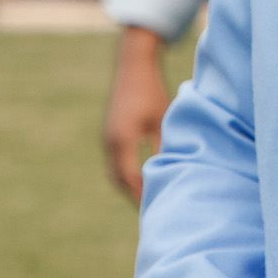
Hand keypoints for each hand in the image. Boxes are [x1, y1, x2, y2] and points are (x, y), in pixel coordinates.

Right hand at [103, 27, 170, 201]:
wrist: (132, 66)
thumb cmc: (152, 90)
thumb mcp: (162, 120)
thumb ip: (163, 146)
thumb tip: (170, 170)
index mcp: (123, 139)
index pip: (130, 178)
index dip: (142, 195)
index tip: (156, 207)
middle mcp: (110, 141)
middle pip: (119, 180)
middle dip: (134, 196)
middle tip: (152, 211)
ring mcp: (107, 138)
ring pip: (114, 172)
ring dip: (129, 186)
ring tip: (147, 199)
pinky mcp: (110, 134)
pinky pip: (114, 162)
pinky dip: (125, 174)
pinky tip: (141, 180)